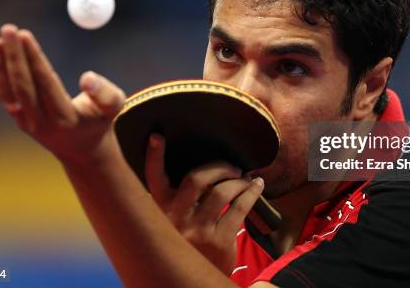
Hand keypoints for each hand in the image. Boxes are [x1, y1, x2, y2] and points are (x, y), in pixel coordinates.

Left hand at [0, 24, 125, 164]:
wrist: (81, 148)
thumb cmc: (99, 121)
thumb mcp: (113, 108)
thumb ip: (105, 93)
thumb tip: (87, 78)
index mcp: (65, 118)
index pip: (45, 83)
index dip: (34, 58)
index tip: (25, 35)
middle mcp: (42, 123)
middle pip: (23, 86)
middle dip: (14, 56)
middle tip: (8, 29)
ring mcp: (27, 123)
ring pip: (8, 91)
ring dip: (0, 65)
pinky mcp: (19, 119)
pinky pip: (3, 96)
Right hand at [145, 134, 264, 274]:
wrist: (194, 284)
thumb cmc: (189, 248)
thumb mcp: (173, 228)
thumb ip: (179, 205)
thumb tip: (208, 173)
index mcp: (160, 213)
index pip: (152, 180)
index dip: (153, 156)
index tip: (158, 136)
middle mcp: (174, 220)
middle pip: (197, 179)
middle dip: (219, 167)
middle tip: (232, 167)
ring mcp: (197, 231)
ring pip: (222, 192)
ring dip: (238, 181)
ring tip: (245, 179)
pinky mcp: (218, 241)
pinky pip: (239, 208)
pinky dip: (251, 194)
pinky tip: (256, 188)